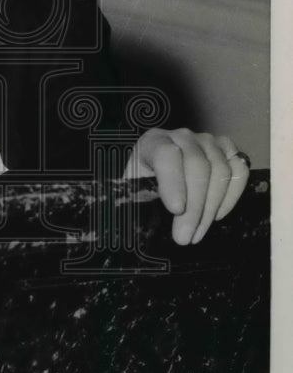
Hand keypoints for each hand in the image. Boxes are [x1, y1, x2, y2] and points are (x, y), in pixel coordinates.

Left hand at [125, 128, 249, 244]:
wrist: (158, 176)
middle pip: (198, 166)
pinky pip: (240, 170)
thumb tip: (154, 221)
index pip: (166, 154)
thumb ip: (139, 198)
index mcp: (154, 141)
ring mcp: (208, 141)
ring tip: (197, 233)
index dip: (173, 182)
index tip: (175, 209)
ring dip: (211, 207)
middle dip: (193, 206)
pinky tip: (216, 215)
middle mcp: (182, 136)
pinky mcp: (228, 150)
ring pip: (220, 170)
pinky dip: (232, 196)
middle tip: (184, 236)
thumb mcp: (133, 190)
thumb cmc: (143, 185)